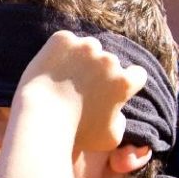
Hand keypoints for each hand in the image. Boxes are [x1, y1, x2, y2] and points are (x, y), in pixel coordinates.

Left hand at [16, 31, 146, 150]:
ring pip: (89, 47)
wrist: (40, 117)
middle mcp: (109, 60)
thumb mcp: (110, 138)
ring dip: (82, 58)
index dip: (127, 82)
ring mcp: (85, 46)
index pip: (137, 74)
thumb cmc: (76, 133)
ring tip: (65, 77)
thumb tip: (118, 110)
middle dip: (100, 71)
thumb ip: (121, 121)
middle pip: (110, 61)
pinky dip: (60, 52)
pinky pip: (65, 42)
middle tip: (82, 88)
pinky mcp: (63, 39)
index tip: (114, 88)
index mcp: (124, 82)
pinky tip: (51, 68)